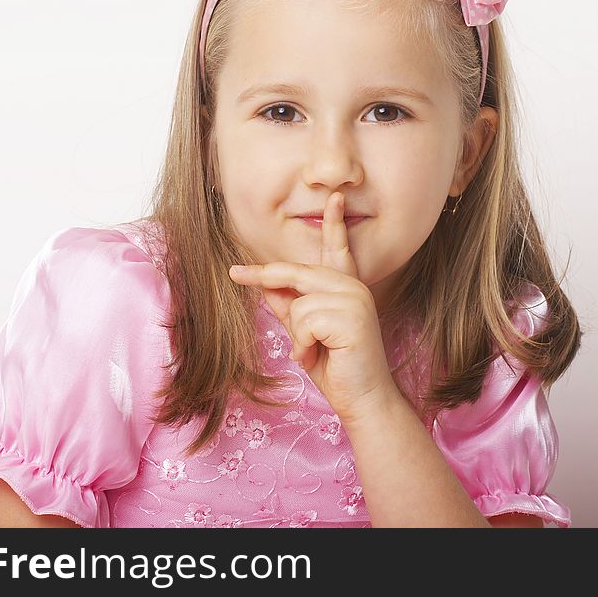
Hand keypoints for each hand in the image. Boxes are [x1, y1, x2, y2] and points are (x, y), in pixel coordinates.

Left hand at [228, 191, 397, 421]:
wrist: (363, 399)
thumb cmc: (336, 367)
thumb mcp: (305, 333)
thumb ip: (289, 307)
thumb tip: (266, 285)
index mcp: (346, 287)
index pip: (338, 249)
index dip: (333, 223)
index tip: (333, 197)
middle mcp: (353, 287)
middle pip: (296, 272)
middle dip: (264, 277)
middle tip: (234, 272)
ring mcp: (355, 299)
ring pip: (297, 303)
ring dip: (296, 334)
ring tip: (313, 350)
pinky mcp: (351, 317)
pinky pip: (304, 320)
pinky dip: (302, 344)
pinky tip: (317, 356)